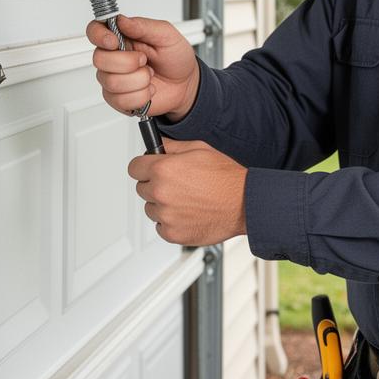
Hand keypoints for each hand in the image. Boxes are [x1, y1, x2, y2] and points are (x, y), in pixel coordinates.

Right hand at [88, 14, 199, 120]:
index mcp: (122, 37)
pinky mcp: (118, 99)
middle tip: (145, 61)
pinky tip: (147, 89)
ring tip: (149, 76)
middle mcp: (114, 57)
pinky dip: (141, 96)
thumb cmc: (176, 58)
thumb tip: (122, 20)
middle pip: (100, 60)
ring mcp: (113, 79)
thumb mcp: (166, 35)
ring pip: (112, 82)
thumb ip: (143, 26)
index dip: (99, 36)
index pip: (95, 31)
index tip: (113, 42)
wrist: (185, 84)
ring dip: (139, 81)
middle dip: (128, 63)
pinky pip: (120, 100)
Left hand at [129, 140, 246, 245]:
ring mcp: (165, 215)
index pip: (134, 167)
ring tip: (186, 199)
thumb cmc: (225, 178)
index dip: (144, 166)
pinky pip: (161, 226)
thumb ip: (172, 145)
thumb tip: (158, 144)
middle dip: (155, 184)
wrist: (244, 203)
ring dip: (162, 204)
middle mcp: (160, 192)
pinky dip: (171, 222)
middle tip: (177, 184)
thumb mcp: (199, 148)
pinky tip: (188, 213)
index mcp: (163, 169)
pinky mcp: (172, 233)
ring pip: (151, 208)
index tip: (149, 169)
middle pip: (141, 188)